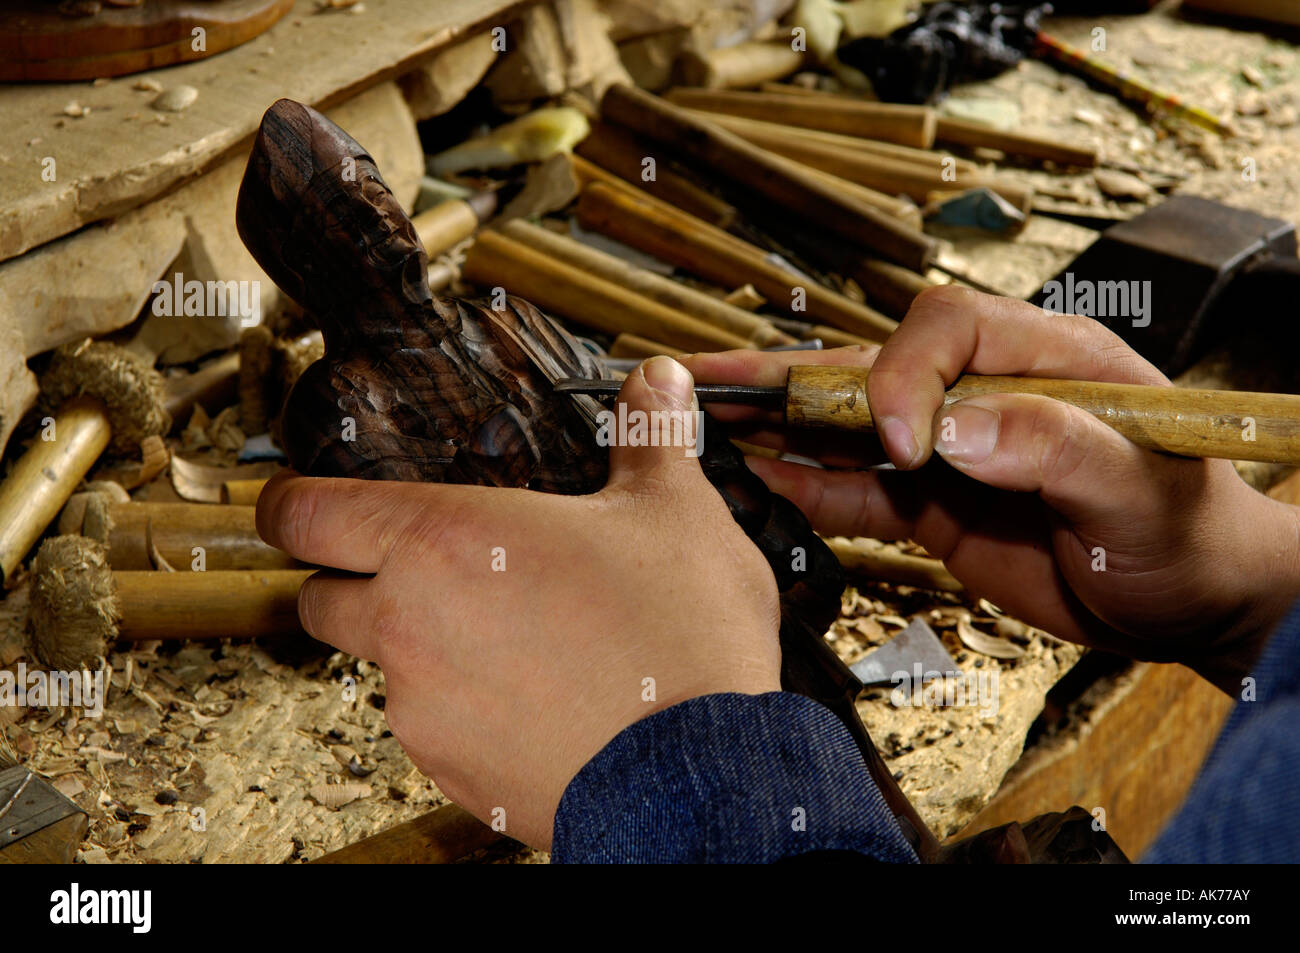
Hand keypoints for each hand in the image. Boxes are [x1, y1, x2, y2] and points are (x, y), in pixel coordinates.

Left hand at [256, 357, 780, 847]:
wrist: (700, 773)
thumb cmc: (682, 636)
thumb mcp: (675, 511)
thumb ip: (650, 434)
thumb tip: (658, 378)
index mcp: (444, 541)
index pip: (307, 514)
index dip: (289, 503)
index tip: (296, 503)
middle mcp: (409, 624)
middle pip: (322, 598)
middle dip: (349, 580)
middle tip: (418, 570)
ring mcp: (423, 709)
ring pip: (382, 668)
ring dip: (420, 649)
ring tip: (509, 640)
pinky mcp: (452, 773)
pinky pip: (432, 729)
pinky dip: (463, 710)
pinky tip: (533, 698)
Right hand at [684, 287, 1299, 692]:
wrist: (1188, 599)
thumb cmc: (1187, 532)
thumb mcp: (1140, 488)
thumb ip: (1056, 447)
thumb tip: (956, 429)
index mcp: (1041, 358)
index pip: (944, 329)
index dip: (903, 375)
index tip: (901, 443)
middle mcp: (982, 393)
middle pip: (867, 366)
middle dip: (785, 374)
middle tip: (703, 379)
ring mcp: (949, 450)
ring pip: (843, 426)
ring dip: (773, 426)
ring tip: (697, 422)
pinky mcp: (931, 503)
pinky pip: (853, 489)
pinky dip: (800, 487)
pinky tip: (749, 482)